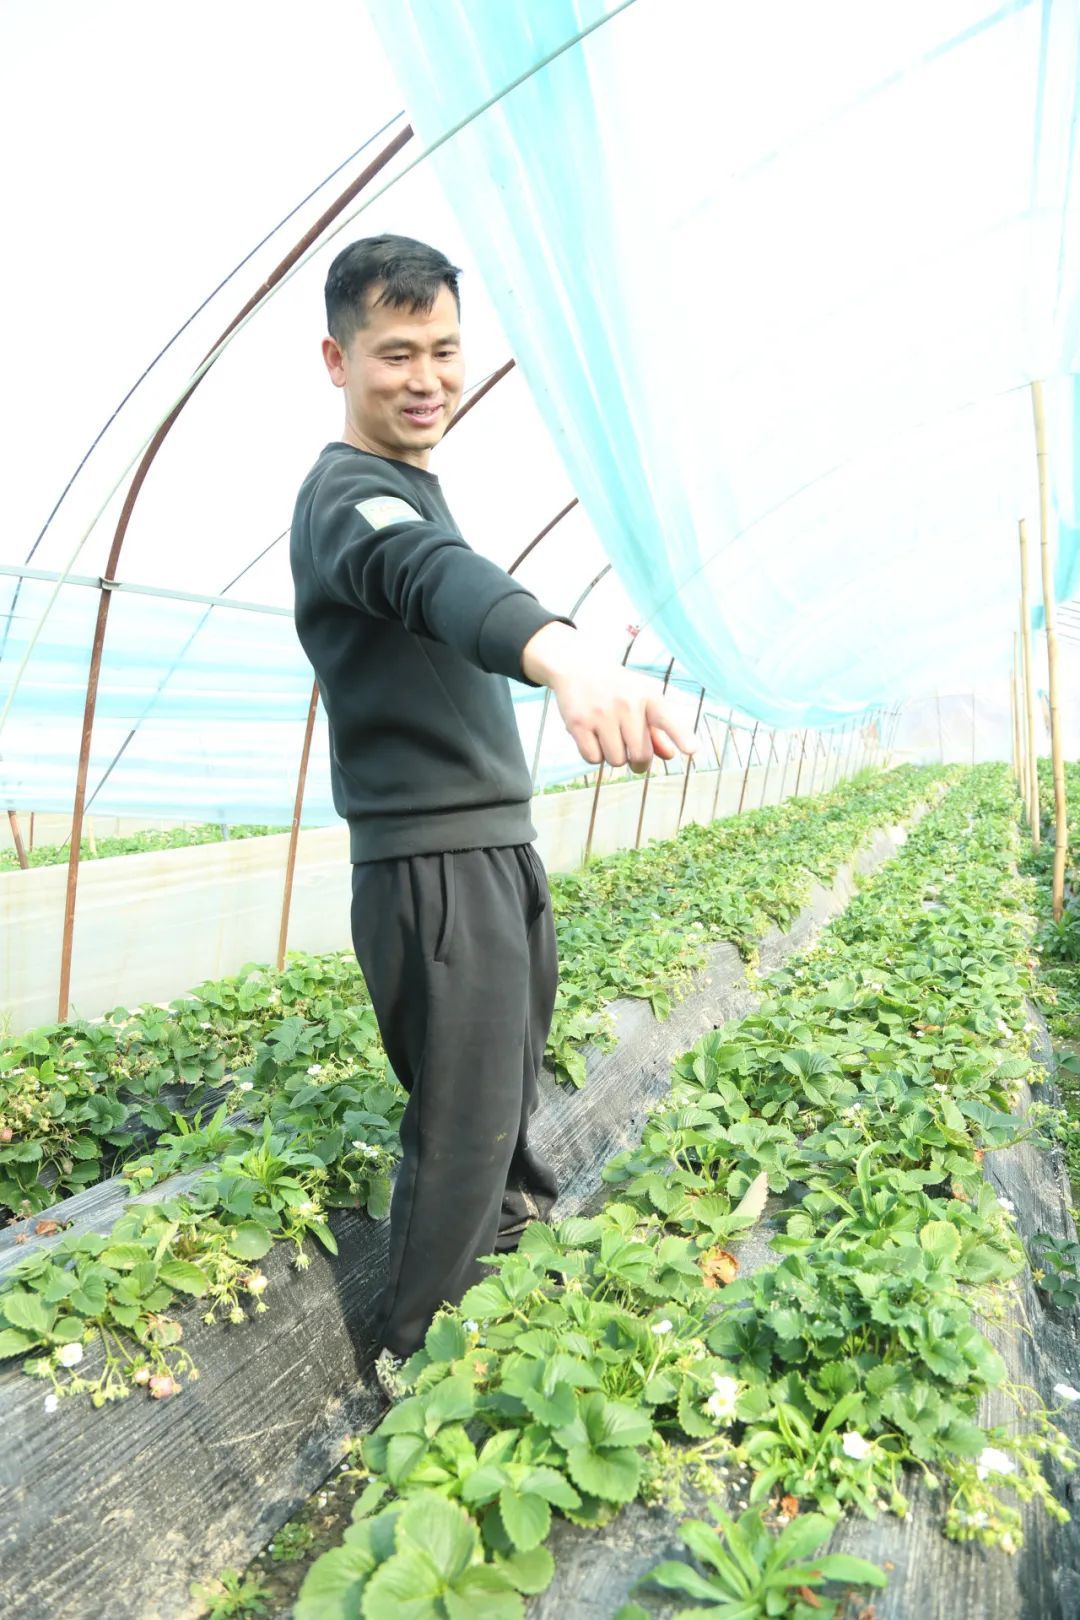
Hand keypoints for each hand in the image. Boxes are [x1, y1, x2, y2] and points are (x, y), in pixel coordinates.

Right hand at [521, 623, 697, 772]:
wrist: (578, 667)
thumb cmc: (618, 688)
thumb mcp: (642, 700)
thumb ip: (658, 729)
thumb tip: (670, 756)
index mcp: (648, 697)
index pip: (667, 720)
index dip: (681, 736)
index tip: (692, 750)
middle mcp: (627, 704)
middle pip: (640, 755)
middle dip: (639, 764)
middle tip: (635, 760)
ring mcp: (601, 713)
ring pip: (616, 760)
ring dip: (614, 757)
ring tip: (610, 739)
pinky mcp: (578, 723)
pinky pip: (593, 758)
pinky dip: (594, 756)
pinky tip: (594, 739)